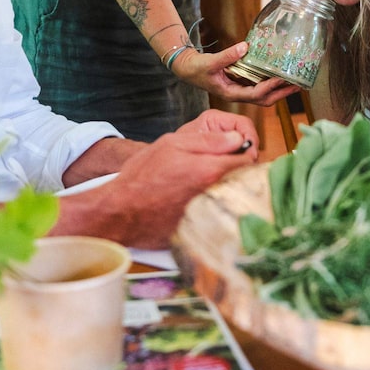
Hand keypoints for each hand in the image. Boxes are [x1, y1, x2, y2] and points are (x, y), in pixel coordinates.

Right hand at [54, 110, 259, 248]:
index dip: (243, 153)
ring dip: (231, 191)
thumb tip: (238, 138)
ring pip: (235, 199)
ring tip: (211, 185)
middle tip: (223, 168)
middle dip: (240, 172)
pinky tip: (203, 204)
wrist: (120, 212)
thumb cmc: (143, 175)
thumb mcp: (172, 144)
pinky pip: (222, 217)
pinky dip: (218, 210)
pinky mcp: (203, 230)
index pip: (249, 159)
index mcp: (211, 170)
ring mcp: (211, 214)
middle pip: (245, 181)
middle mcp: (215, 194)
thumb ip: (209, 140)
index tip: (234, 152)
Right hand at [173, 42, 295, 105]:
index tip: (283, 79)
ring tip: (295, 82)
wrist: (188, 70)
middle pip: (265, 100)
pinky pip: (259, 87)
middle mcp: (238, 95)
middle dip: (282, 94)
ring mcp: (240, 90)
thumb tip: (246, 46)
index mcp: (232, 93)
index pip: (256, 94)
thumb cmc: (197, 69)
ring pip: (264, 95)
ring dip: (279, 90)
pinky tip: (279, 75)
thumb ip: (227, 56)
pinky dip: (271, 83)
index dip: (271, 87)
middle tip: (299, 85)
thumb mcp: (210, 62)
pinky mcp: (240, 84)